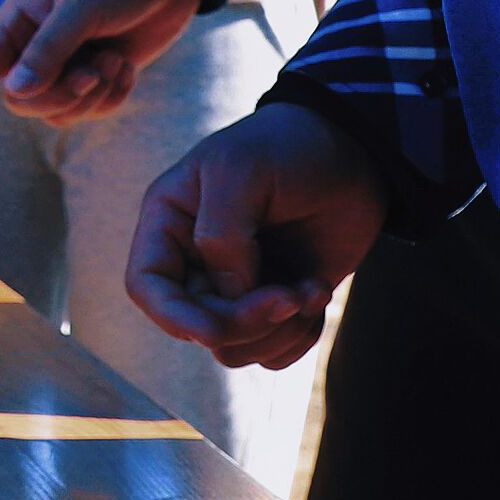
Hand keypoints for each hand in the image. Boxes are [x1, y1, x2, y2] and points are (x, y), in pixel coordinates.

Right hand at [0, 0, 210, 140]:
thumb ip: (49, 50)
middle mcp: (35, 46)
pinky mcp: (95, 77)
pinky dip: (112, 96)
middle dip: (60, 95)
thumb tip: (15, 94)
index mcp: (18, 20)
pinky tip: (126, 66)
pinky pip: (91, 111)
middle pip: (24, 101)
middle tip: (92, 72)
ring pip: (58, 111)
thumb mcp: (83, 5)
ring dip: (91, 95)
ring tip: (114, 60)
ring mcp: (66, 64)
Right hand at [126, 105, 384, 369]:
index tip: (215, 329)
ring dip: (279, 331)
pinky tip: (317, 292)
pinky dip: (299, 335)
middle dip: (247, 321)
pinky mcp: (276, 303)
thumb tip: (228, 294)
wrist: (352, 152)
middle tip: (291, 295)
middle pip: (198, 326)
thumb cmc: (286, 147)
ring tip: (310, 290)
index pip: (146, 287)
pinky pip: (273, 352)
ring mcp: (238, 286)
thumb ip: (221, 232)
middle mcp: (196, 261)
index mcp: (171, 223)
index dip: (174, 317)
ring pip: (235, 349)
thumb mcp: (241, 169)